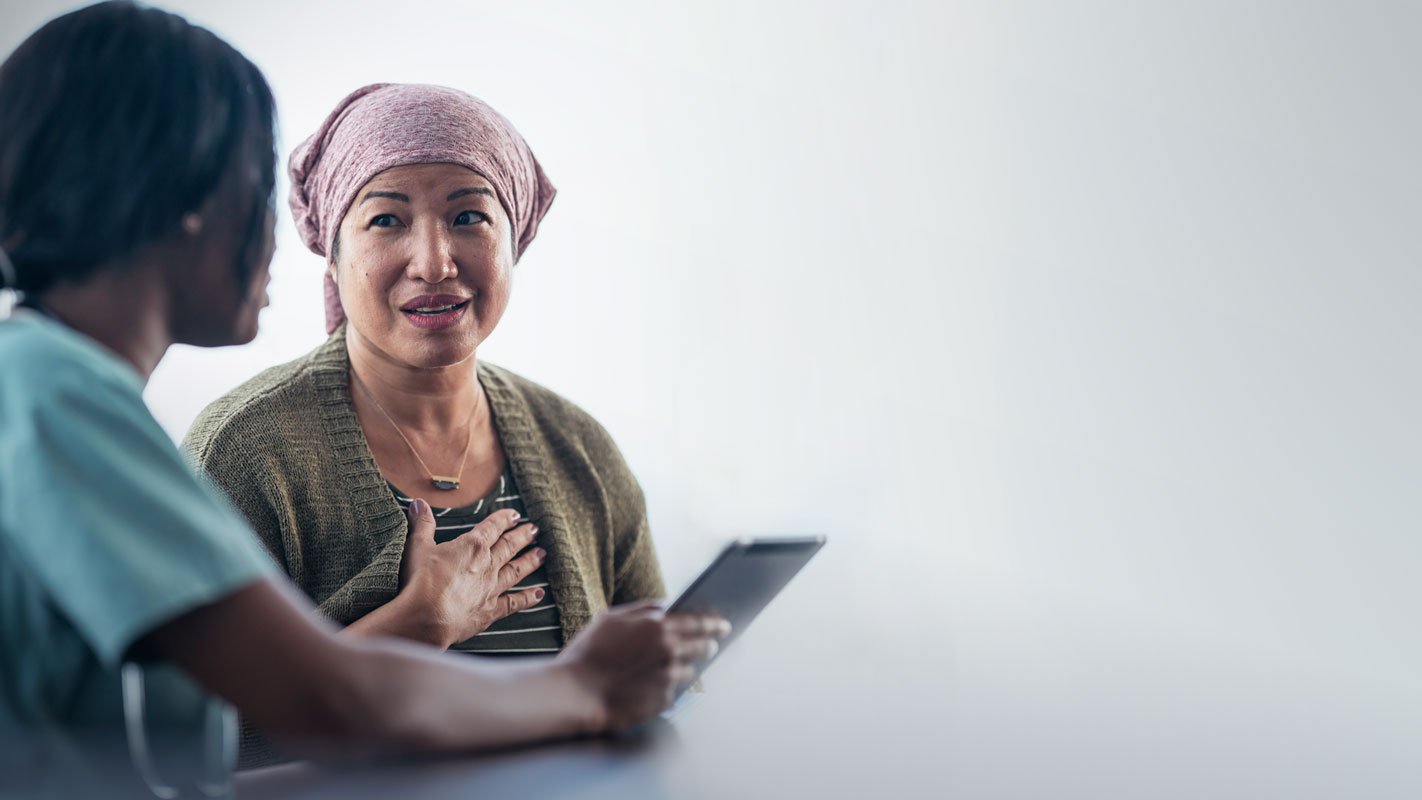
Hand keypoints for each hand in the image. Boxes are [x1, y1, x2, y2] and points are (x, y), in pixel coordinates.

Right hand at [397, 500, 545, 647]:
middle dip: (523, 536)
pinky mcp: (490, 611)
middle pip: (509, 547)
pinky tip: (539, 594)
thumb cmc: (421, 580)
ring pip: (516, 571)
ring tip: (542, 554)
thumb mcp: (418, 547)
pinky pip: (513, 602)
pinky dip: (527, 598)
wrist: (427, 617)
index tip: (515, 514)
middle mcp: (487, 565)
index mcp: (472, 546)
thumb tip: (418, 503)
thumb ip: (423, 524)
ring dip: (530, 561)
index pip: (492, 527)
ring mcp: (492, 588)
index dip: (504, 519)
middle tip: (535, 530)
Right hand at [558, 602, 730, 730]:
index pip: (699, 623)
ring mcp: (668, 678)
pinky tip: (646, 685)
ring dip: (682, 668)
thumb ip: (642, 609)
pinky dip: (665, 687)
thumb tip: (665, 604)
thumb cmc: (588, 652)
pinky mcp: (663, 701)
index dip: (714, 623)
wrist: (576, 692)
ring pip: (689, 671)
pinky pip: (672, 691)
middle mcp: (669, 652)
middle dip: (707, 645)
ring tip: (663, 668)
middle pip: (703, 647)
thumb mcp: (610, 618)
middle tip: (708, 646)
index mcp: (658, 627)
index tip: (724, 625)